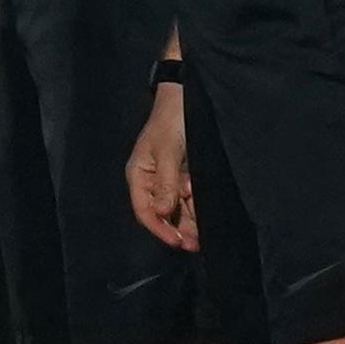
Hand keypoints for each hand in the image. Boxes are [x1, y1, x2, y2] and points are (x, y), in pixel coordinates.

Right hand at [127, 83, 196, 249]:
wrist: (186, 98)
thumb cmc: (172, 122)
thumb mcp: (168, 152)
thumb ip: (166, 183)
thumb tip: (164, 212)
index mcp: (139, 175)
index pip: (145, 210)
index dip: (160, 228)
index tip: (178, 242)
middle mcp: (151, 181)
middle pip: (162, 213)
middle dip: (177, 230)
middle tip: (196, 245)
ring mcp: (168, 179)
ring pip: (177, 208)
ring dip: (189, 222)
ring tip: (203, 236)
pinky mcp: (183, 175)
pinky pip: (188, 198)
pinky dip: (195, 208)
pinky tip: (205, 216)